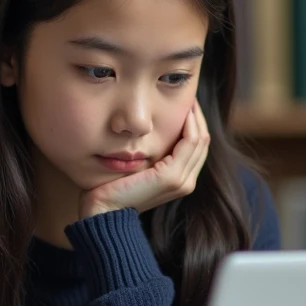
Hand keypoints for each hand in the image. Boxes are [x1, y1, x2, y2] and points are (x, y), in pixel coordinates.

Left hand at [78, 100, 210, 218]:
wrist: (103, 210)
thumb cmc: (112, 186)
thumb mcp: (136, 164)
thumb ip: (148, 152)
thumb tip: (147, 126)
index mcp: (180, 179)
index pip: (196, 145)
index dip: (194, 122)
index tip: (185, 102)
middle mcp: (186, 182)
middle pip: (203, 140)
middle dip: (197, 116)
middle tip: (189, 95)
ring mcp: (181, 181)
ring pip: (200, 139)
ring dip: (196, 116)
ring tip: (188, 98)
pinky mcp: (170, 177)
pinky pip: (190, 142)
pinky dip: (189, 123)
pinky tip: (183, 110)